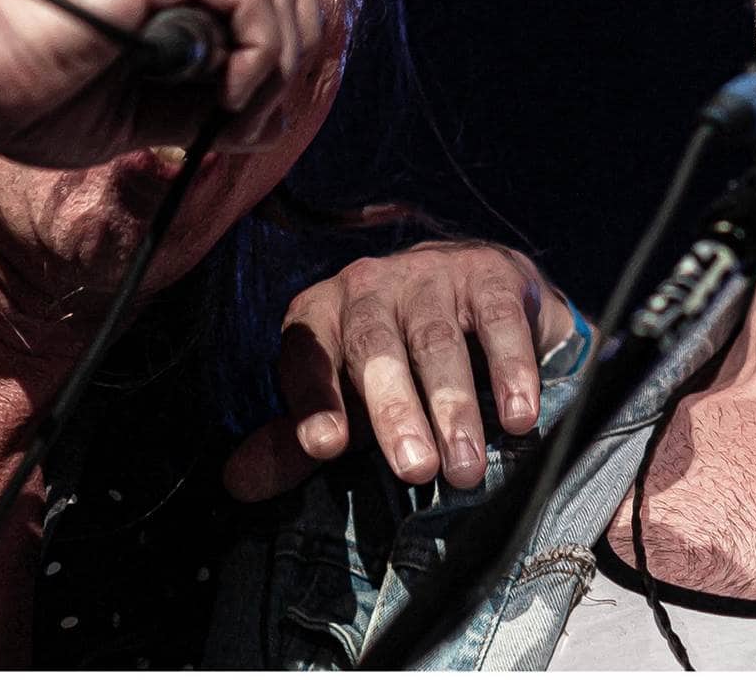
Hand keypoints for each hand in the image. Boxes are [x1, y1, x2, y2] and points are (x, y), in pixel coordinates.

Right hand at [0, 0, 321, 164]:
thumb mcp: (139, 115)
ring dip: (280, 51)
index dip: (281, 39)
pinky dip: (259, 46)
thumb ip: (198, 104)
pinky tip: (226, 94)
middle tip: (256, 111)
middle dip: (296, 44)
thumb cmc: (27, 100)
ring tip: (239, 108)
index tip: (253, 111)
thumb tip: (260, 118)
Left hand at [222, 241, 577, 501]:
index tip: (325, 448)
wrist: (478, 298)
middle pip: (374, 348)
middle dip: (394, 411)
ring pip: (436, 340)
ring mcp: (430, 274)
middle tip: (415, 470)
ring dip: (454, 406)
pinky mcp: (488, 273)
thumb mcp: (346, 404)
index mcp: (320, 316)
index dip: (315, 399)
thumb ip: (295, 442)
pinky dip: (510, 369)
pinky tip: (519, 416)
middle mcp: (367, 286)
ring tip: (465, 467)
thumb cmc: (396, 365)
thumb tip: (236, 482)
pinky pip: (497, 321)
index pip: (307, 355)